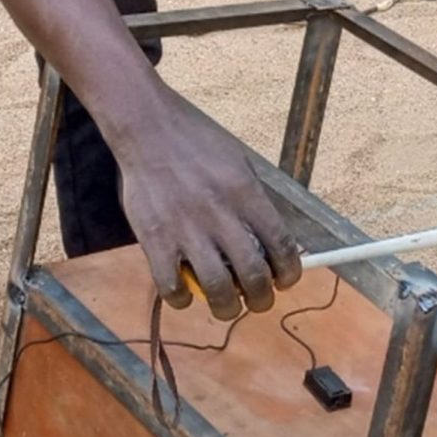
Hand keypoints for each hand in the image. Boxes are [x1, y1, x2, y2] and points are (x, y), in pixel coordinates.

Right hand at [116, 89, 301, 320]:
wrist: (147, 128)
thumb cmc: (194, 141)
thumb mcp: (237, 161)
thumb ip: (252, 199)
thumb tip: (269, 238)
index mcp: (245, 193)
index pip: (281, 244)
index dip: (289, 273)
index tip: (285, 281)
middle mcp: (220, 214)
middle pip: (253, 275)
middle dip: (262, 299)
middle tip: (258, 301)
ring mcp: (186, 228)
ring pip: (217, 288)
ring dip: (226, 307)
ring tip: (226, 306)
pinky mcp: (155, 238)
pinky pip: (171, 285)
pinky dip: (181, 299)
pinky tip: (184, 295)